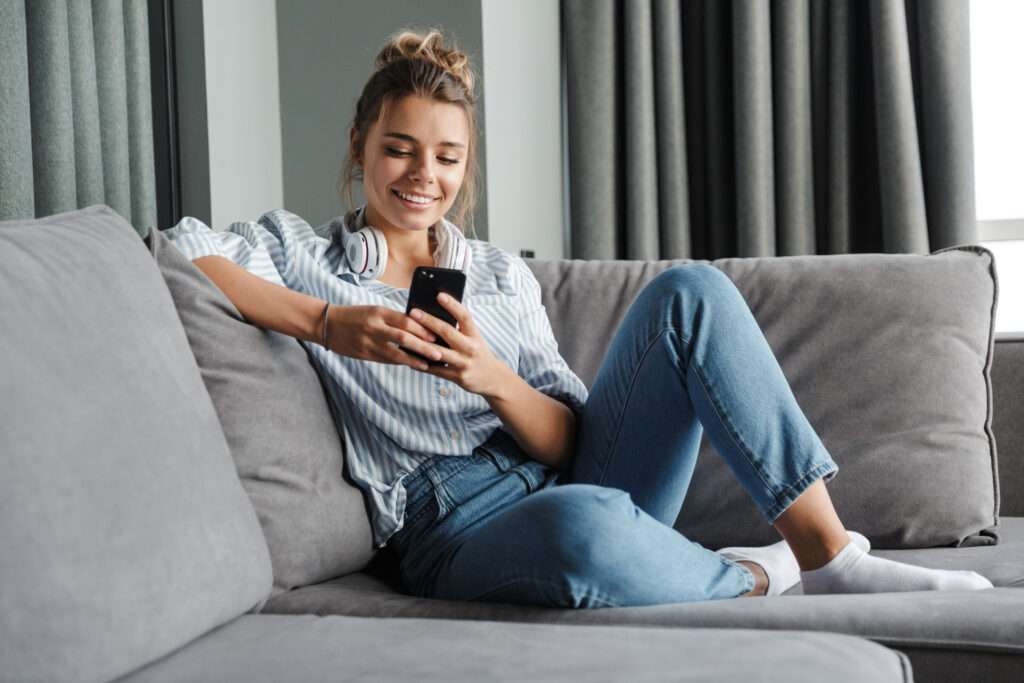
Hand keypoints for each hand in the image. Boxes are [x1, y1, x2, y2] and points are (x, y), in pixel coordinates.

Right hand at [325, 304, 442, 370]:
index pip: (405, 320)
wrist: (328, 324)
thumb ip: (394, 319)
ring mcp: (368, 342)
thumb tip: (418, 327)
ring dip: (413, 360)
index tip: (436, 335)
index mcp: (379, 312)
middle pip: (403, 337)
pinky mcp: (363, 354)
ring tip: (427, 364)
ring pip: (395, 353)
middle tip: (439, 353)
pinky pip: (385, 360)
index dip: (422, 329)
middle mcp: (374, 327)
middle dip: (423, 346)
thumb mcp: (374, 311)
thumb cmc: (356, 315)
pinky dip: (400, 362)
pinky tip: (411, 365)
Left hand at [409, 292, 509, 396]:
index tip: (439, 295)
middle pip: (448, 332)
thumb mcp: (474, 338)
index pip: (465, 316)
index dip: (452, 305)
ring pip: (439, 352)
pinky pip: (436, 370)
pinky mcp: (457, 377)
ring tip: (406, 335)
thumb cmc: (478, 352)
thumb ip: (460, 328)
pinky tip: (409, 357)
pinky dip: (421, 364)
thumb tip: (436, 313)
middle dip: (429, 321)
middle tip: (413, 312)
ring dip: (421, 343)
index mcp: (474, 335)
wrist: (493, 378)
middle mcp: (470, 348)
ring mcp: (464, 363)